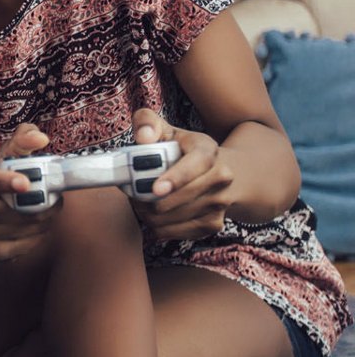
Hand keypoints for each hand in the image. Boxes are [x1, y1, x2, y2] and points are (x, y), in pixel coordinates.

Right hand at [0, 124, 57, 262]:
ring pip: (29, 225)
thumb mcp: (1, 161)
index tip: (25, 182)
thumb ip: (20, 143)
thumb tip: (41, 138)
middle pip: (19, 207)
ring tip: (46, 206)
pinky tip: (34, 224)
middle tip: (55, 193)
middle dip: (44, 200)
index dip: (6, 182)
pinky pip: (30, 243)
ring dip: (46, 216)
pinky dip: (40, 232)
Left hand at [131, 108, 232, 239]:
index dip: (176, 178)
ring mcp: (221, 202)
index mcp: (207, 149)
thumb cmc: (179, 149)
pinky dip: (162, 228)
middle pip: (188, 196)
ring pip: (182, 217)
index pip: (196, 164)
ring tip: (140, 205)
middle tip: (134, 198)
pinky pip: (182, 232)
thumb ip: (147, 123)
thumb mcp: (164, 130)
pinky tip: (151, 218)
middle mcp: (222, 176)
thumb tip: (143, 137)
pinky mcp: (214, 223)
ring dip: (154, 216)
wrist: (213, 171)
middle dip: (156, 201)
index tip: (155, 189)